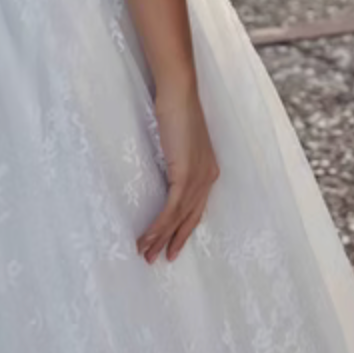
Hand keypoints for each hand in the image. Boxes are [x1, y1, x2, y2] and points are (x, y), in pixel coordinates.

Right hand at [137, 80, 218, 264]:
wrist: (178, 93)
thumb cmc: (176, 108)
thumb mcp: (178, 139)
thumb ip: (176, 155)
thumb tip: (166, 167)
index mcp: (208, 170)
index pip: (196, 208)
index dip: (183, 229)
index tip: (171, 246)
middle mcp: (207, 177)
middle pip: (189, 218)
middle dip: (172, 241)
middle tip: (157, 259)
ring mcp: (198, 178)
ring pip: (178, 218)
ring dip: (160, 238)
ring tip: (145, 254)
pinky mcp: (185, 176)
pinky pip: (170, 210)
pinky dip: (158, 227)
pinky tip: (146, 238)